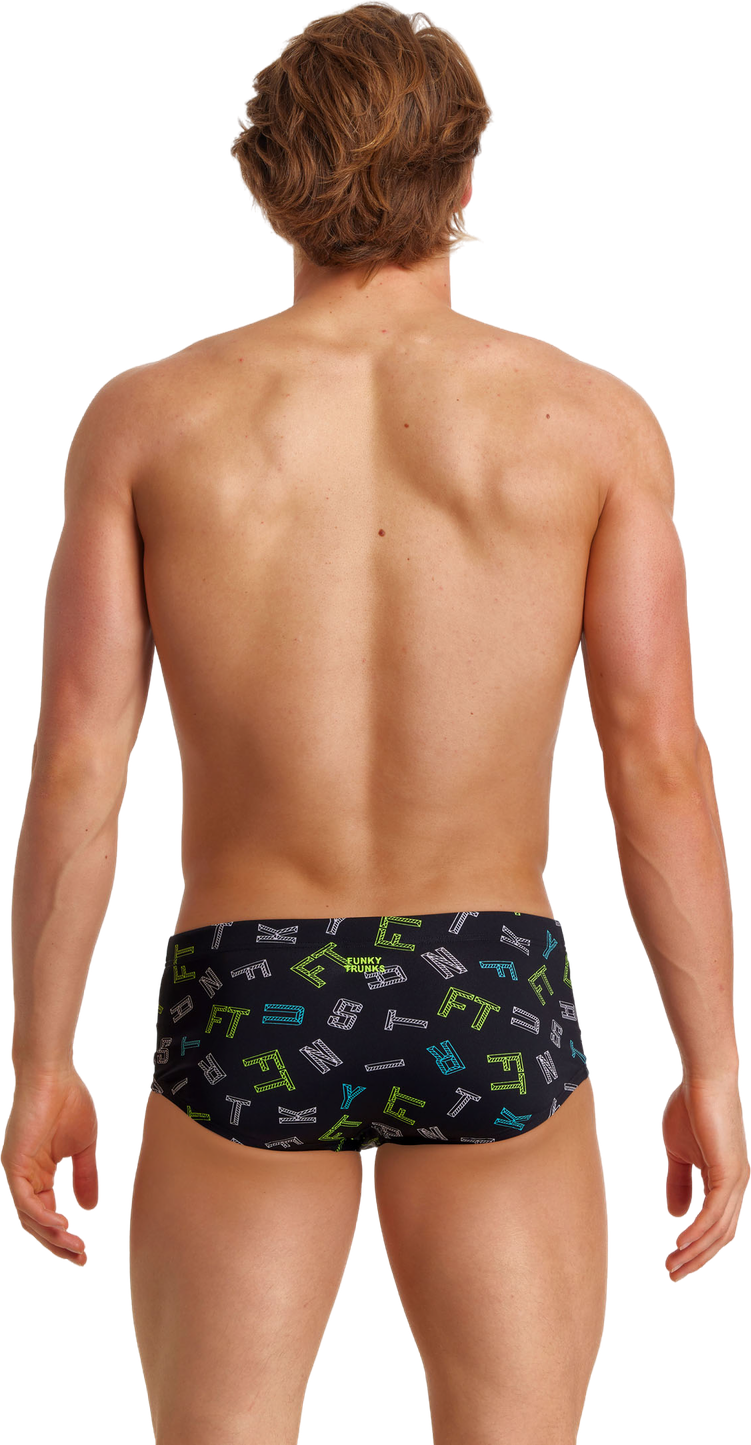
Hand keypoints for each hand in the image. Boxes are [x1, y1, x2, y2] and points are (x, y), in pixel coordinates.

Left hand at [0, 1067, 98, 1265]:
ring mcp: (17, 1170)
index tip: (84, 1251)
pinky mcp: (14, 1163)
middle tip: (80, 1258)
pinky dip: (42, 1215)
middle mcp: (24, 1176)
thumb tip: (90, 1208)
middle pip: (35, 1221)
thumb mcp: (83, 1147)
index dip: (63, 1235)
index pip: (46, 1213)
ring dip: (51, 1235)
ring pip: (29, 1216)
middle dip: (57, 1243)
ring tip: (74, 1246)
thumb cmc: (69, 1102)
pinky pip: (24, 1199)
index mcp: (38, 1172)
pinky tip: (62, 1225)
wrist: (55, 1074)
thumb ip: (85, 1176)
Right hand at [661, 1076, 750, 1282]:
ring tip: (672, 1266)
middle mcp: (737, 1185)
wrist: (703, 1078)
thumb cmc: (692, 1107)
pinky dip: (698, 1232)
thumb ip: (679, 1181)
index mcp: (726, 1180)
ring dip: (694, 1251)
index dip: (696, 1246)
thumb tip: (676, 1214)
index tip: (673, 1261)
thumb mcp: (678, 1152)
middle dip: (697, 1259)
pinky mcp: (729, 1172)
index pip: (715, 1225)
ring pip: (718, 1229)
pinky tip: (681, 1243)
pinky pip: (714, 1212)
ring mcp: (736, 1180)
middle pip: (721, 1235)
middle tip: (673, 1275)